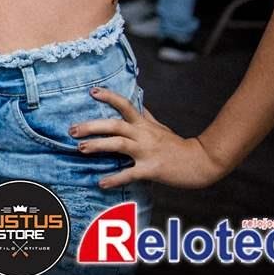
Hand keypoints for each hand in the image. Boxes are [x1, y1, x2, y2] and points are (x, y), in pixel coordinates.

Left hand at [74, 87, 228, 189]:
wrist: (201, 162)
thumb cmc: (177, 145)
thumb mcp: (160, 127)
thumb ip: (146, 115)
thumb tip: (137, 100)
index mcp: (144, 124)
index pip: (125, 105)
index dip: (109, 96)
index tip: (91, 91)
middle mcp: (143, 134)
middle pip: (114, 125)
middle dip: (91, 126)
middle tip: (71, 130)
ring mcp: (147, 151)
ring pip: (118, 144)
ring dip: (97, 146)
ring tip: (80, 149)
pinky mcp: (152, 169)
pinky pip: (130, 174)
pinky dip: (115, 179)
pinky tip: (101, 183)